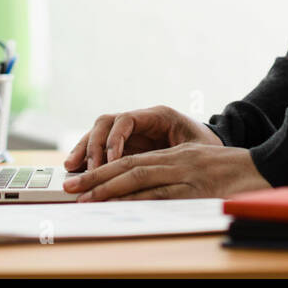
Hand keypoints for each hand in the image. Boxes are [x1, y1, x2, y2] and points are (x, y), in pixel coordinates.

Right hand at [63, 105, 222, 171]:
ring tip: (72, 169)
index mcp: (158, 115)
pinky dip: (89, 157)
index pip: (125, 120)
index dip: (113, 140)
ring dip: (84, 150)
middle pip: (106, 123)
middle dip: (92, 145)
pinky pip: (102, 147)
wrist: (215, 149)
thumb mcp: (196, 150)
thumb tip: (151, 172)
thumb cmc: (208, 148)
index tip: (110, 162)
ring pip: (99, 133)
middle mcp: (140, 120)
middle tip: (88, 171)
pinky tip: (77, 170)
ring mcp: (131, 131)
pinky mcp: (126, 145)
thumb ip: (175, 157)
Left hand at [63, 142, 270, 200]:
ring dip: (109, 189)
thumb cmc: (236, 171)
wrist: (267, 169)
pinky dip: (137, 199)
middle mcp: (176, 161)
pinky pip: (161, 194)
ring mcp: (185, 175)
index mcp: (176, 154)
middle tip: (71, 188)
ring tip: (86, 199)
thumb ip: (178, 172)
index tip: (81, 178)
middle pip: (128, 166)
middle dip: (96, 178)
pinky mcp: (195, 191)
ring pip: (139, 178)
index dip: (104, 169)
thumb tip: (147, 190)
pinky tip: (120, 205)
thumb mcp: (202, 164)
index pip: (132, 159)